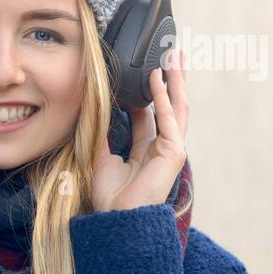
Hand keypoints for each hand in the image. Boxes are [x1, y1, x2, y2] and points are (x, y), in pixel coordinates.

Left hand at [91, 49, 188, 212]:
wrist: (117, 219)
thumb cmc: (110, 197)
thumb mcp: (100, 158)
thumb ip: (102, 135)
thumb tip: (96, 112)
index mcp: (148, 150)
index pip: (152, 114)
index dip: (150, 92)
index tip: (144, 71)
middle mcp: (163, 147)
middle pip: (171, 106)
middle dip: (172, 80)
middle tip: (172, 55)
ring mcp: (172, 149)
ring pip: (177, 106)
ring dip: (175, 80)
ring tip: (173, 56)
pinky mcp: (173, 152)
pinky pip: (168, 118)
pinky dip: (162, 97)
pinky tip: (157, 78)